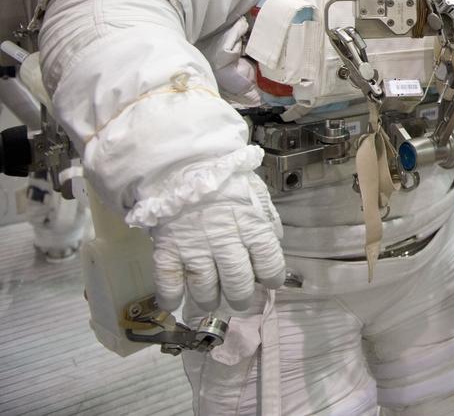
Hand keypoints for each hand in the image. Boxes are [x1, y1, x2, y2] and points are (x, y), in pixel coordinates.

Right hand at [150, 171, 285, 311]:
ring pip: (205, 286)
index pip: (268, 262)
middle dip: (241, 296)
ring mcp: (194, 246)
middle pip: (237, 281)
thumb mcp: (256, 193)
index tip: (269, 282)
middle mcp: (224, 240)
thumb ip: (266, 219)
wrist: (184, 163)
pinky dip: (171, 297)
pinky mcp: (167, 248)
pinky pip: (168, 281)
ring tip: (212, 300)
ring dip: (209, 299)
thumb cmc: (225, 179)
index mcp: (251, 225)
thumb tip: (275, 242)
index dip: (272, 277)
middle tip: (240, 299)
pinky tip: (174, 302)